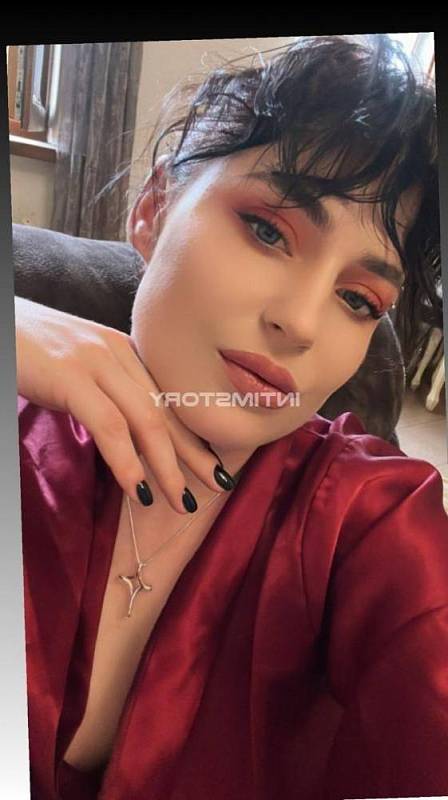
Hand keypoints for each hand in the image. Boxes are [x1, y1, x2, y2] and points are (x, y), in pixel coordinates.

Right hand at [15, 297, 234, 512]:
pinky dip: (126, 460)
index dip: (192, 434)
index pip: (166, 399)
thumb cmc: (27, 348)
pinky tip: (138, 489)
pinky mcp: (71, 375)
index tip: (213, 463)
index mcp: (122, 351)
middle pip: (166, 409)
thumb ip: (102, 391)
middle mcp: (118, 352)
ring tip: (181, 500)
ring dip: (167, 465)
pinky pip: (109, 424)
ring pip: (146, 419)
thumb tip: (123, 433)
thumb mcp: (75, 368)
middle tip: (218, 484)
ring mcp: (96, 361)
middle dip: (194, 451)